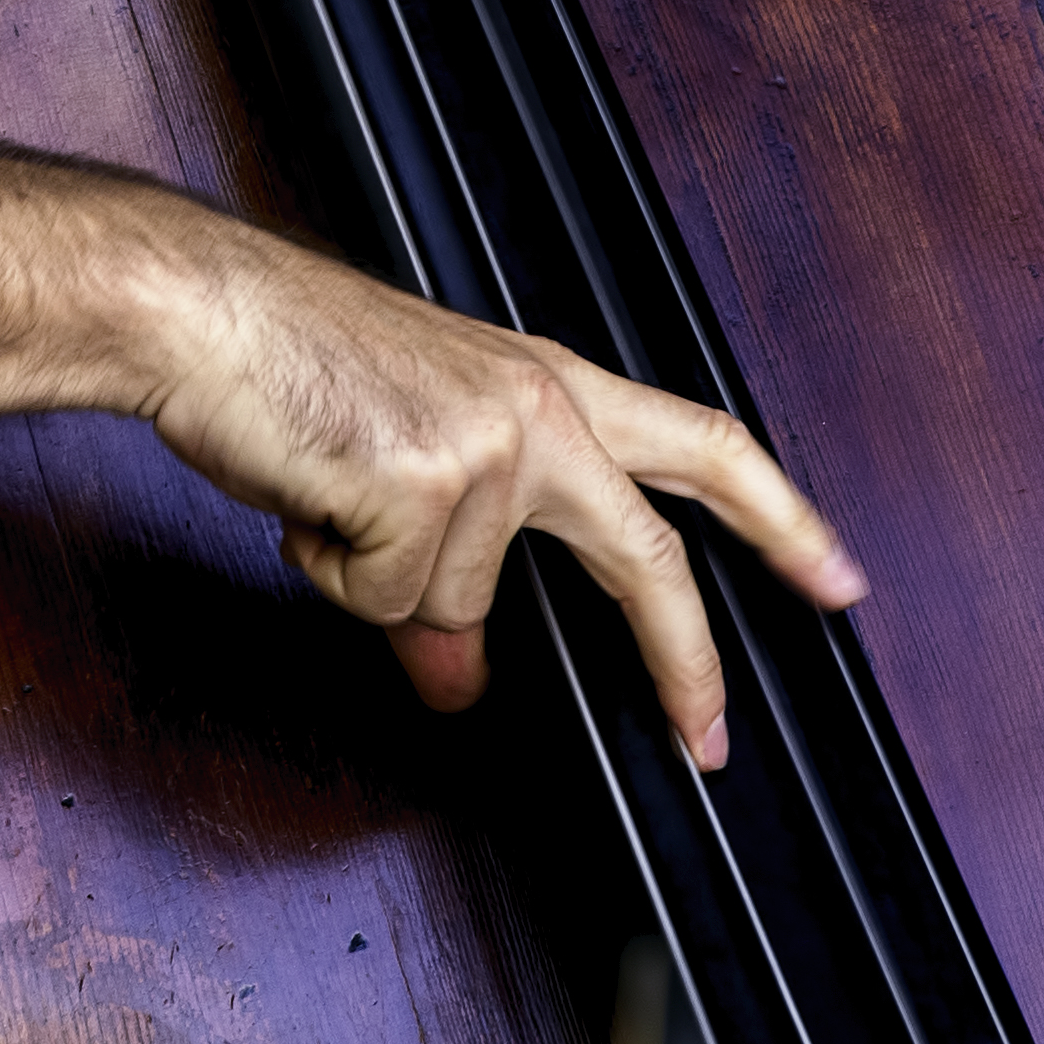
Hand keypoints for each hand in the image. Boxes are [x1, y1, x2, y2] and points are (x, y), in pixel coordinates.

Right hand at [138, 208, 865, 763]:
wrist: (206, 309)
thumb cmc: (294, 359)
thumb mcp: (406, 457)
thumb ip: (459, 568)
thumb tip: (460, 679)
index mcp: (548, 380)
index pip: (702, 446)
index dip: (779, 517)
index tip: (836, 574)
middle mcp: (538, 407)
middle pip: (647, 557)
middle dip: (686, 659)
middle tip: (710, 735)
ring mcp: (489, 449)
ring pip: (455, 604)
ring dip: (377, 583)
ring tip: (330, 494)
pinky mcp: (425, 488)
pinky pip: (386, 601)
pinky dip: (333, 574)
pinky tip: (310, 497)